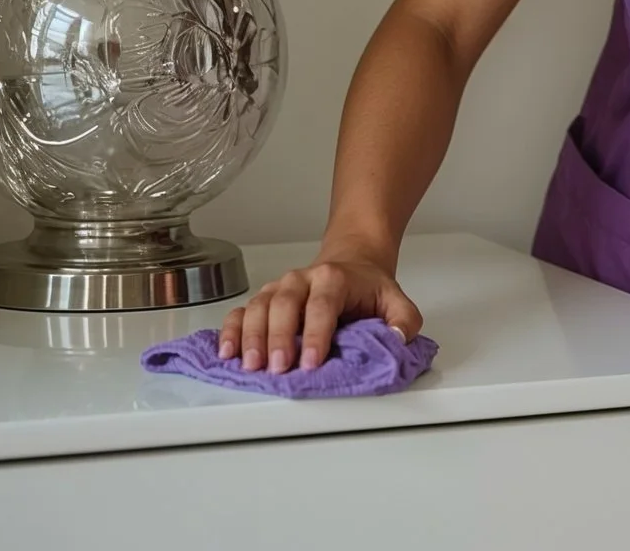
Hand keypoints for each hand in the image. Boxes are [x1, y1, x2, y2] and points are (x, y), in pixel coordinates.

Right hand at [217, 246, 424, 373]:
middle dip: (278, 338)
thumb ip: (402, 320)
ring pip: (258, 307)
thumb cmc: (368, 287)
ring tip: (250, 364)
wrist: (351, 261)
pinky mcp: (263, 299)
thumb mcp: (395, 299)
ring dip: (251, 336)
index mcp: (334, 278)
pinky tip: (227, 352)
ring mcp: (279, 288)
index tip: (310, 362)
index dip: (315, 334)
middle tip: (277, 368)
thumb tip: (395, 340)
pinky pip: (242, 312)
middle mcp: (301, 280)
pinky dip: (231, 331)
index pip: (322, 306)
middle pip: (284, 304)